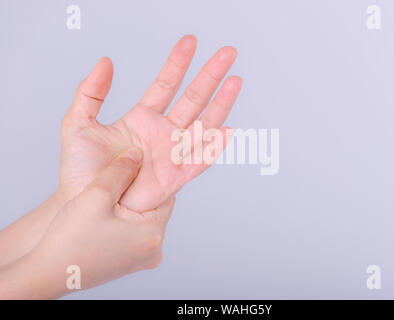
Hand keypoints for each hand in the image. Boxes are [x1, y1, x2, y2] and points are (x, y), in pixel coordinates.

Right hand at [0, 148, 174, 298]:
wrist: (46, 274)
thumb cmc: (70, 239)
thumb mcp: (97, 195)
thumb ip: (121, 171)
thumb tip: (137, 154)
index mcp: (153, 234)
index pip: (166, 196)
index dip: (150, 179)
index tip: (136, 169)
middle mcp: (155, 250)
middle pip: (155, 209)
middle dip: (139, 194)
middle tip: (119, 181)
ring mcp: (143, 260)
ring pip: (144, 221)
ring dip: (131, 208)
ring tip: (110, 200)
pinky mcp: (131, 263)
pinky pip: (135, 235)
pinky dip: (125, 223)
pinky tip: (106, 218)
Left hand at [60, 35, 241, 211]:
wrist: (88, 204)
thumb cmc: (82, 172)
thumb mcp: (79, 124)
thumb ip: (90, 92)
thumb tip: (104, 62)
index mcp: (142, 119)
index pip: (166, 85)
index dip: (178, 63)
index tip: (190, 42)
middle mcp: (162, 133)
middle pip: (193, 98)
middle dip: (210, 75)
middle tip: (227, 53)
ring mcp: (172, 154)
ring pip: (203, 124)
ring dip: (220, 103)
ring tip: (235, 82)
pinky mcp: (176, 177)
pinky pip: (200, 160)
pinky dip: (214, 147)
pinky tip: (227, 130)